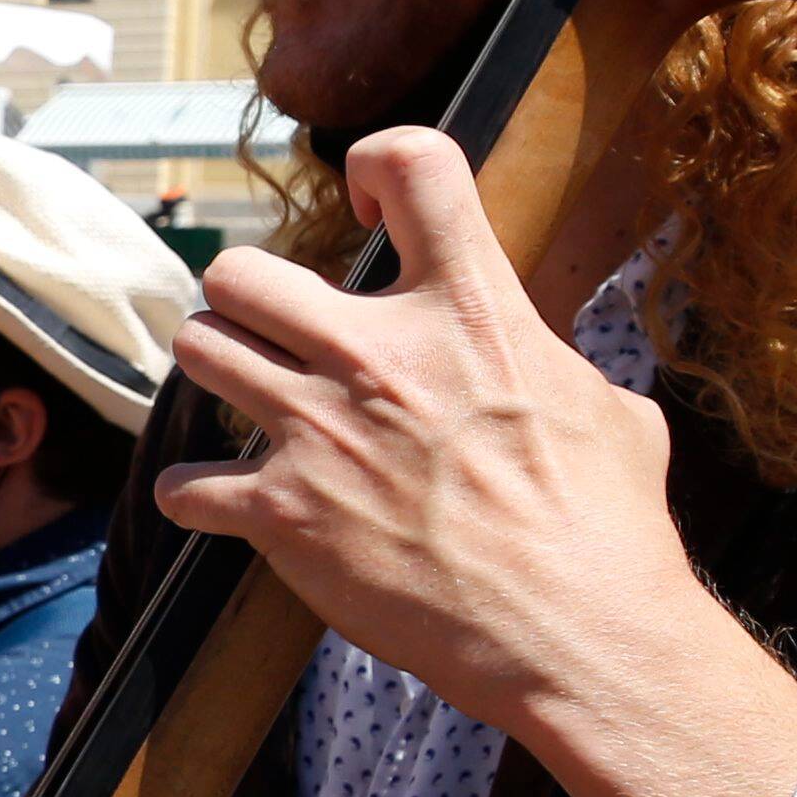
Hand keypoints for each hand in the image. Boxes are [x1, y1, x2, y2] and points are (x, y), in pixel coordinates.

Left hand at [154, 128, 698, 723]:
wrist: (575, 635)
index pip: (410, 161)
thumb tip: (550, 366)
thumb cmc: (608, 530)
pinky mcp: (282, 512)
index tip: (367, 209)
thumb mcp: (609, 411)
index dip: (374, 164)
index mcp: (469, 309)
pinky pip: (187, 484)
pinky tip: (223, 502)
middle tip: (277, 332)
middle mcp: (377, 353)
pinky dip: (196, 494)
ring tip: (248, 396)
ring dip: (217, 371)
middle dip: (250, 296)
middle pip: (244, 269)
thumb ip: (553, 367)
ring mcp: (318, 428)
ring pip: (199, 349)